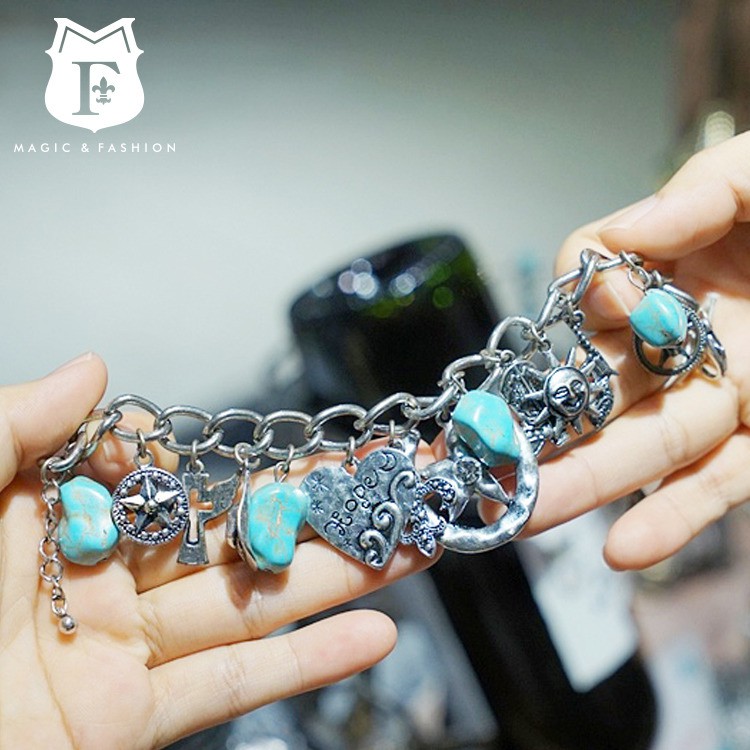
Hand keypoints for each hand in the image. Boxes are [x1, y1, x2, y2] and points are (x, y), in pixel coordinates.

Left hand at [0, 354, 436, 748]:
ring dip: (338, 579)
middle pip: (230, 539)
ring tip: (414, 545)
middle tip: (390, 482)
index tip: (282, 447)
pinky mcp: (130, 724)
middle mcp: (100, 580)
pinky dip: (308, 666)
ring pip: (250, 607)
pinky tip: (373, 635)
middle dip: (317, 512)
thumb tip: (91, 368)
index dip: (221, 460)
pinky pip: (231, 690)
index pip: (162, 477)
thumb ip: (14, 427)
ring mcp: (123, 654)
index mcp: (53, 520)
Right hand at [509, 132, 749, 570]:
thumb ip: (688, 198)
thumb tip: (614, 248)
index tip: (610, 301)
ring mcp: (728, 394)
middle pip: (601, 388)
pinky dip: (675, 515)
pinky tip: (624, 548)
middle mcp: (689, 340)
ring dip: (586, 484)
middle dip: (541, 428)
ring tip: (522, 514)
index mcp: (677, 273)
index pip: (594, 296)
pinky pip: (722, 482)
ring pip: (646, 445)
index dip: (585, 303)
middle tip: (482, 460)